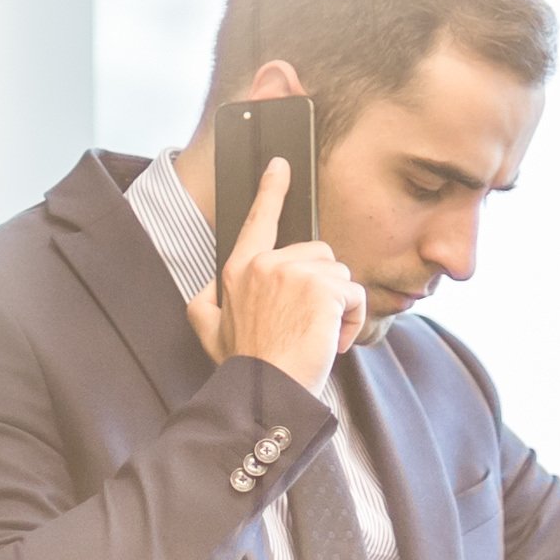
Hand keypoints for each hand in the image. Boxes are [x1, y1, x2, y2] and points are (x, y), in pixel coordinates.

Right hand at [186, 142, 365, 389]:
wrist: (265, 393)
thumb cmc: (244, 367)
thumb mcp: (208, 331)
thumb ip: (206, 300)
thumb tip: (212, 286)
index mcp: (238, 271)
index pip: (257, 221)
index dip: (271, 190)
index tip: (280, 166)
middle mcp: (264, 264)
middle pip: (316, 254)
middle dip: (322, 288)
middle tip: (307, 325)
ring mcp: (293, 272)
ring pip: (338, 274)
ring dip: (337, 307)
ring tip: (319, 337)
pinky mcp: (322, 287)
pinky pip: (353, 294)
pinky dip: (351, 320)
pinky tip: (333, 341)